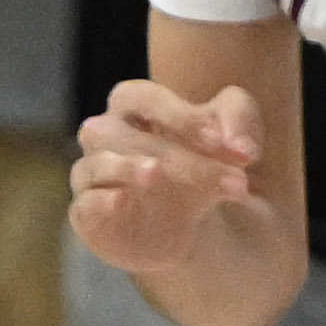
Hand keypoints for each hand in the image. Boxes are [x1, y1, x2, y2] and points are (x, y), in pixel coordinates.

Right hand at [69, 76, 264, 277]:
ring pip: (96, 164)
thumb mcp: (238, 135)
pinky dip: (100, 201)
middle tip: (231, 181)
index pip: (141, 97)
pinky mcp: (90, 216)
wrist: (207, 228)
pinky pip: (85, 204)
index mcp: (136, 108)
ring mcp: (94, 177)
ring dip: (127, 168)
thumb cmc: (214, 165)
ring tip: (156, 174)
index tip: (222, 142)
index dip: (179, 115)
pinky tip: (124, 202)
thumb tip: (241, 146)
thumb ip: (239, 121)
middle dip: (177, 157)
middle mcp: (106, 137)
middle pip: (124, 135)